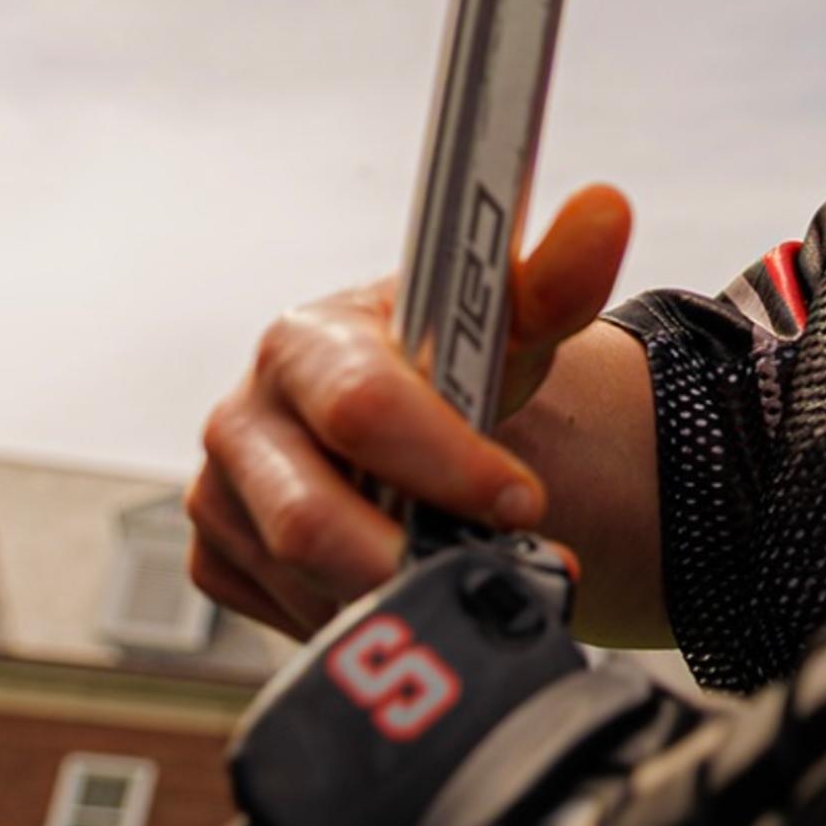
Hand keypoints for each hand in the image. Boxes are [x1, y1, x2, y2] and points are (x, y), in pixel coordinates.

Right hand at [186, 185, 633, 637]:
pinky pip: (289, 615)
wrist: (421, 412)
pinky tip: (410, 582)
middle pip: (310, 518)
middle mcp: (244, 413)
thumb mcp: (510, 323)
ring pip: (306, 580)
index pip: (362, 410)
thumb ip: (558, 278)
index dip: (447, 465)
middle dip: (415, 558)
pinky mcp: (219, 554)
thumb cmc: (459, 360)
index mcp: (305, 340)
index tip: (522, 502)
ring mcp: (221, 490)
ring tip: (470, 576)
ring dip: (399, 595)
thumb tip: (606, 210)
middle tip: (499, 573)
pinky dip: (361, 615)